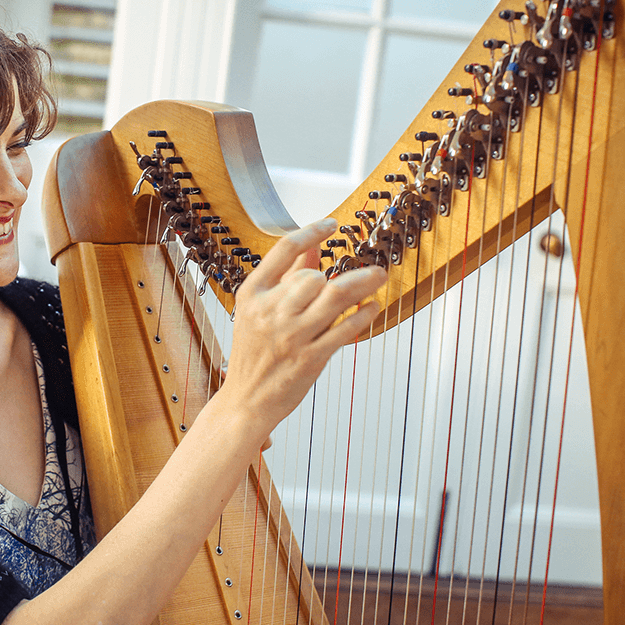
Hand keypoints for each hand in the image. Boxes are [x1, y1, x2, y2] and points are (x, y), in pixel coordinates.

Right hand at [219, 218, 387, 436]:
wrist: (246, 400)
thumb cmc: (253, 354)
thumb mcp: (258, 310)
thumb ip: (284, 278)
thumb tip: (312, 248)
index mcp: (253, 295)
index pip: (284, 250)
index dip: (311, 232)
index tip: (332, 224)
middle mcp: (271, 312)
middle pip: (313, 274)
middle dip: (335, 273)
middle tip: (353, 275)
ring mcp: (291, 336)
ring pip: (336, 296)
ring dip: (363, 282)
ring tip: (379, 275)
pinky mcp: (311, 358)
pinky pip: (345, 328)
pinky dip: (363, 313)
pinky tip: (372, 305)